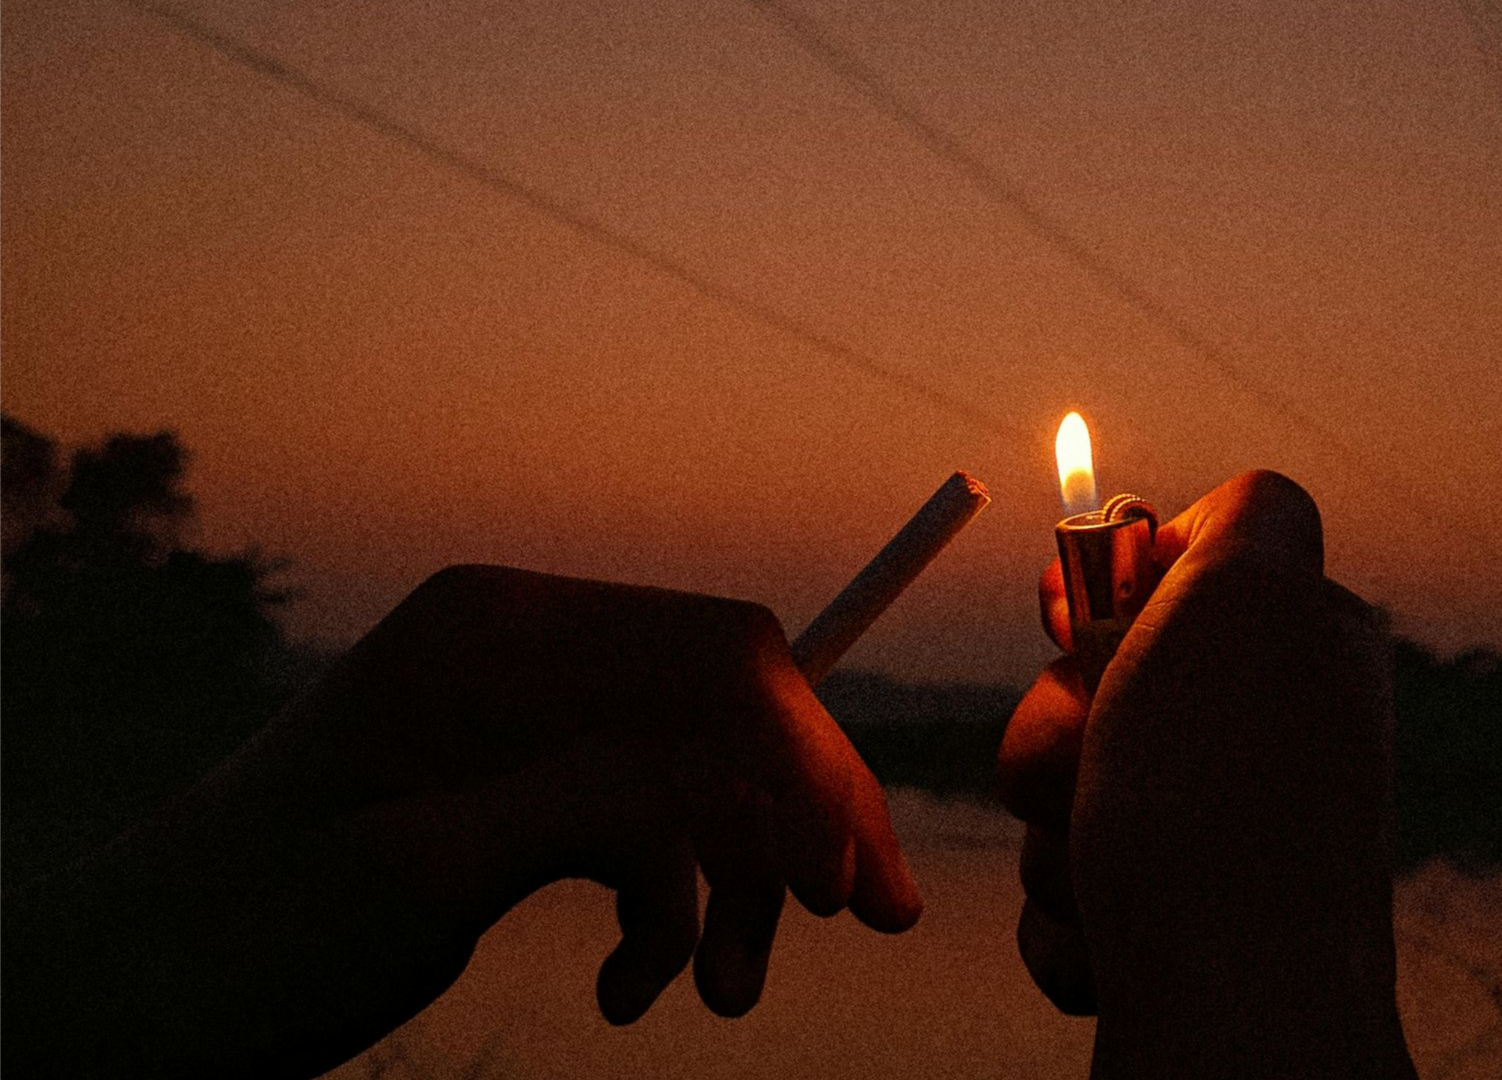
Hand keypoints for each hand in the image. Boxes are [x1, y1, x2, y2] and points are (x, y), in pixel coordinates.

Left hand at [5, 566, 918, 1078]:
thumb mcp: (429, 865)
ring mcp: (523, 731)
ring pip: (696, 782)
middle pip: (725, 712)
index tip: (855, 870)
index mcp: (492, 633)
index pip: (713, 653)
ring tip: (728, 997)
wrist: (128, 1007)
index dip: (807, 752)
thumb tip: (770, 779)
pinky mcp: (518, 802)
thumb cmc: (241, 934)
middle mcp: (522, 661)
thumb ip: (602, 797)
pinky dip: (667, 910)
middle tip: (865, 918)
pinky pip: (645, 834)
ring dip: (735, 885)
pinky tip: (636, 985)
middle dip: (796, 816)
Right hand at [998, 472, 1414, 1077]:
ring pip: (1063, 793)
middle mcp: (1268, 742)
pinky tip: (1118, 944)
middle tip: (1104, 763)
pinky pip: (1065, 892)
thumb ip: (1244, 515)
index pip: (1169, 570)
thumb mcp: (1251, 592)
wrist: (1234, 1019)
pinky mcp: (1173, 934)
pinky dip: (1069, 920)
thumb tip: (1196, 526)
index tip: (1073, 619)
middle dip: (1057, 727)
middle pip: (1091, 684)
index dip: (1102, 589)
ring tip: (1117, 875)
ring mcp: (1220, 843)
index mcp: (1299, 648)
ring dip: (1056, 832)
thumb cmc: (1225, 806)